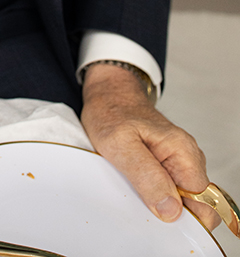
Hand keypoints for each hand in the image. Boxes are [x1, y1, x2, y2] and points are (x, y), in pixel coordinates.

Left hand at [81, 63, 219, 231]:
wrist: (108, 95)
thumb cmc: (112, 112)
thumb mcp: (120, 144)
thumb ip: (147, 176)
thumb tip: (172, 210)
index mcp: (184, 153)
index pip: (206, 204)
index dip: (187, 220)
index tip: (160, 218)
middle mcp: (187, 159)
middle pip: (195, 207)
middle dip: (170, 214)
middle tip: (139, 202)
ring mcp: (179, 163)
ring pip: (180, 202)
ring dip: (158, 204)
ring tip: (132, 188)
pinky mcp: (167, 166)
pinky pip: (167, 192)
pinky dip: (152, 195)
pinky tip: (133, 185)